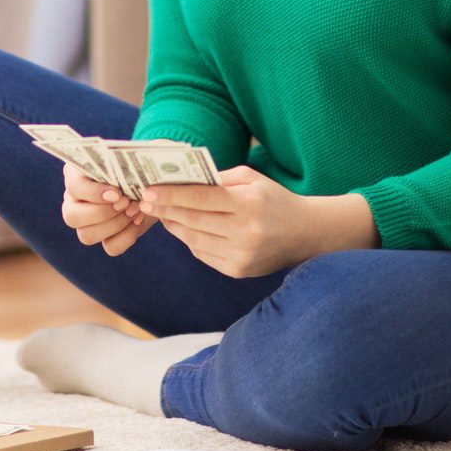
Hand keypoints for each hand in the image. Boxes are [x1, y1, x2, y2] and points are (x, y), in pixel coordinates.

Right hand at [59, 159, 158, 255]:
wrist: (152, 180)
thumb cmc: (137, 164)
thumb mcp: (132, 157)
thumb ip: (127, 158)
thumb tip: (137, 158)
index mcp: (76, 175)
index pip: (73, 187)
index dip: (93, 193)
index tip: (117, 192)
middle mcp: (74, 201)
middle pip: (71, 216)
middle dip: (102, 212)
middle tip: (126, 203)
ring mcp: (87, 223)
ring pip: (87, 235)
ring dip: (115, 224)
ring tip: (136, 210)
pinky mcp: (105, 238)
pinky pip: (110, 247)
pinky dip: (127, 236)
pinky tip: (139, 220)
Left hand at [138, 165, 323, 277]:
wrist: (305, 234)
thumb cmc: (274, 199)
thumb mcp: (251, 179)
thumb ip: (218, 179)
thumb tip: (181, 181)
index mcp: (248, 204)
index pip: (201, 199)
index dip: (171, 195)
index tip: (148, 191)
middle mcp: (245, 232)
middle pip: (193, 220)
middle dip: (166, 210)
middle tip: (145, 201)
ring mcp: (241, 254)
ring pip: (194, 240)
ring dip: (175, 226)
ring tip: (162, 214)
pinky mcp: (238, 270)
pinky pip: (203, 254)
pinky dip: (191, 241)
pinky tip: (184, 229)